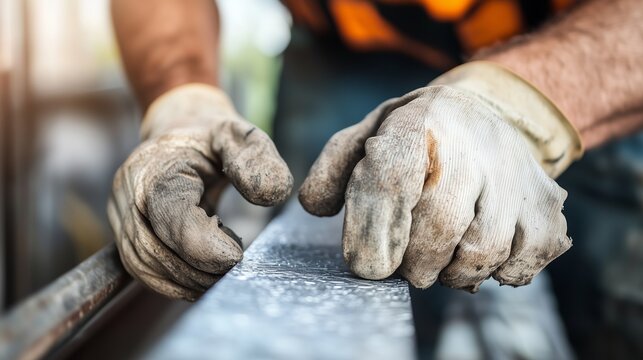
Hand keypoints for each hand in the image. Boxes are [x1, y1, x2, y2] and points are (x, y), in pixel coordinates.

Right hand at [108, 84, 292, 299]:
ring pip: (143, 264)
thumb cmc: (212, 137)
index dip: (203, 244)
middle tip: (234, 274)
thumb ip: (258, 157)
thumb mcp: (240, 135)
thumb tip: (270, 193)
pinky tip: (204, 279)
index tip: (238, 254)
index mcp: (157, 167)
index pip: (171, 216)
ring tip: (222, 279)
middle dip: (196, 270)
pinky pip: (142, 267)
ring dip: (184, 281)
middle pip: (153, 247)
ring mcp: (120, 213)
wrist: (179, 132)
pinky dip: (173, 281)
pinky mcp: (124, 230)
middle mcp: (129, 191)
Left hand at [300, 62, 581, 291]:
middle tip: (406, 264)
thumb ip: (334, 169)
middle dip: (412, 263)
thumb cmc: (418, 135)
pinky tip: (479, 254)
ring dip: (452, 274)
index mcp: (418, 125)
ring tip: (440, 260)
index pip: (392, 180)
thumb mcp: (368, 134)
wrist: (488, 113)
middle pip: (439, 227)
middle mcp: (473, 146)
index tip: (367, 265)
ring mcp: (515, 176)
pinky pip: (522, 263)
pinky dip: (495, 274)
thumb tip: (316, 206)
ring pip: (483, 252)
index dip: (374, 232)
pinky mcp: (546, 206)